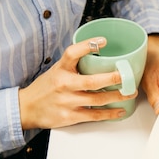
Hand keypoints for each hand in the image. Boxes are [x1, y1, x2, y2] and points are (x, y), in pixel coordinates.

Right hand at [18, 37, 136, 129]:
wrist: (27, 108)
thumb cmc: (46, 87)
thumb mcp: (57, 69)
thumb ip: (75, 63)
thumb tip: (99, 51)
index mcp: (60, 69)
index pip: (72, 53)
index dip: (87, 45)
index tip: (103, 41)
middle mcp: (63, 84)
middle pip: (92, 81)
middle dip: (113, 78)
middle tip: (127, 75)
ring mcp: (66, 102)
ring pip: (97, 100)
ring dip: (117, 96)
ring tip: (130, 93)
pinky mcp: (69, 117)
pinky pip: (94, 115)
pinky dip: (109, 114)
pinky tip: (120, 110)